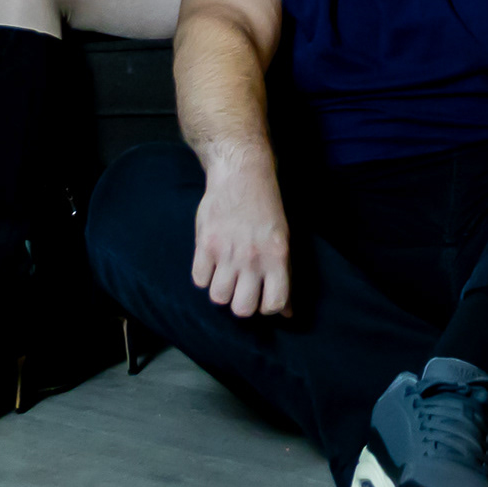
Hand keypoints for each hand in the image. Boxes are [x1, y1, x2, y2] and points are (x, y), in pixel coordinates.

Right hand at [192, 153, 290, 317]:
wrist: (242, 173)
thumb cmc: (265, 207)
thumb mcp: (283, 239)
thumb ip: (283, 276)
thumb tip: (288, 313)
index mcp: (277, 256)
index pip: (274, 304)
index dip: (268, 307)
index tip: (263, 297)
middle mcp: (253, 258)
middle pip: (243, 309)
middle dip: (242, 303)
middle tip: (241, 288)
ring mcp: (227, 251)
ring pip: (219, 298)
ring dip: (221, 290)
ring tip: (225, 275)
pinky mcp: (205, 243)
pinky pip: (199, 280)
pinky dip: (204, 276)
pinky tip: (211, 263)